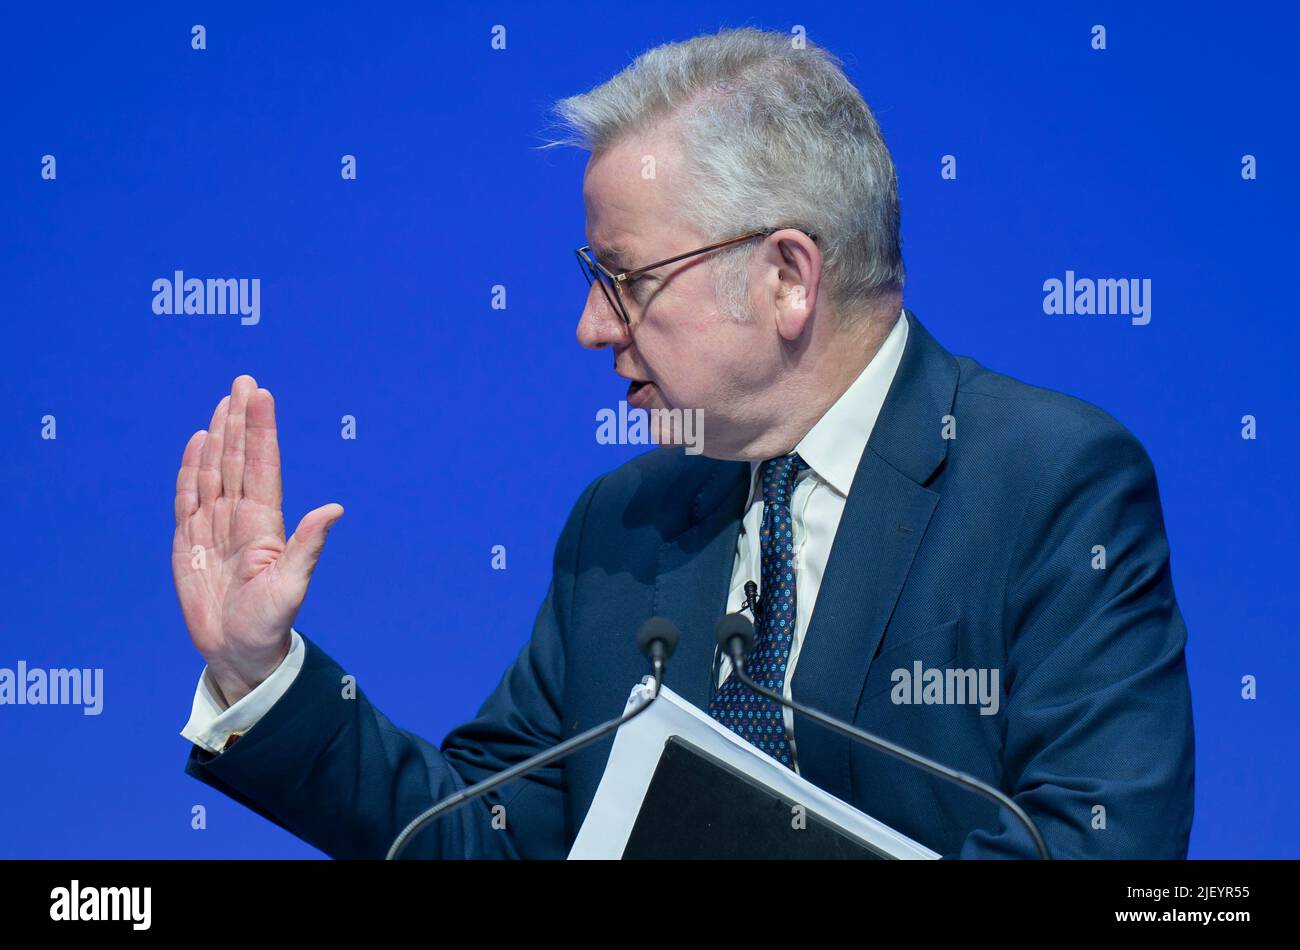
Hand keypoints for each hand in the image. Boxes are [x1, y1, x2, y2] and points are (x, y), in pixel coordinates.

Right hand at [172, 375, 343, 705]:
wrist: (238, 652)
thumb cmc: (269, 624)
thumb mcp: (291, 586)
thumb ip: (308, 546)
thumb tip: (335, 508)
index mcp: (265, 524)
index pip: (262, 466)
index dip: (261, 431)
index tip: (262, 395)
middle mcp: (240, 518)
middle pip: (237, 459)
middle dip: (241, 420)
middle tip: (245, 381)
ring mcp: (213, 527)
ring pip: (214, 471)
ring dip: (218, 436)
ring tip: (224, 401)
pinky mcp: (188, 542)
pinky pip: (188, 498)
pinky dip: (190, 469)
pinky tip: (197, 442)